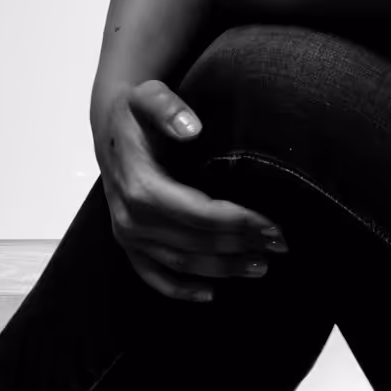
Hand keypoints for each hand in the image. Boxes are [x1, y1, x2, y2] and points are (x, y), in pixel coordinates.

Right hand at [92, 80, 289, 301]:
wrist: (110, 129)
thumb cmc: (136, 114)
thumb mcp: (148, 97)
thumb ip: (167, 107)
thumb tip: (191, 128)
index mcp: (140, 186)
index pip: (199, 213)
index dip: (238, 222)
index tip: (273, 223)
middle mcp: (131, 218)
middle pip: (195, 242)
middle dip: (241, 246)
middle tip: (280, 245)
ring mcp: (128, 236)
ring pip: (181, 263)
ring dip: (222, 270)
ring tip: (261, 267)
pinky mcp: (128, 245)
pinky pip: (153, 276)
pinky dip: (180, 290)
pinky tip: (211, 294)